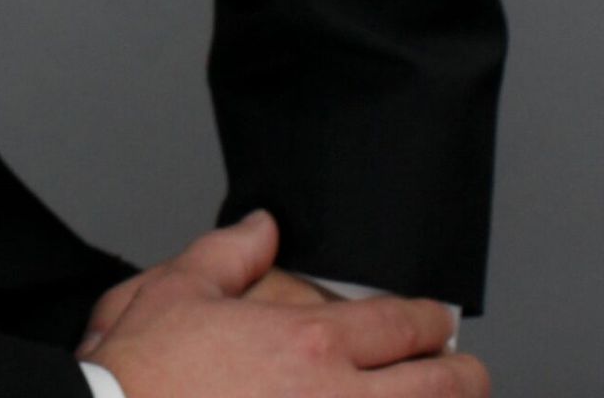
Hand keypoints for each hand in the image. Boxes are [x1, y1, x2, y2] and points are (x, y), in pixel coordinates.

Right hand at [79, 211, 487, 396]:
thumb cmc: (144, 376)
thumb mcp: (176, 292)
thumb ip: (228, 253)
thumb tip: (261, 226)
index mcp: (308, 341)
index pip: (403, 324)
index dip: (431, 320)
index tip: (438, 322)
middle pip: (442, 387)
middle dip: (464, 375)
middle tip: (466, 371)